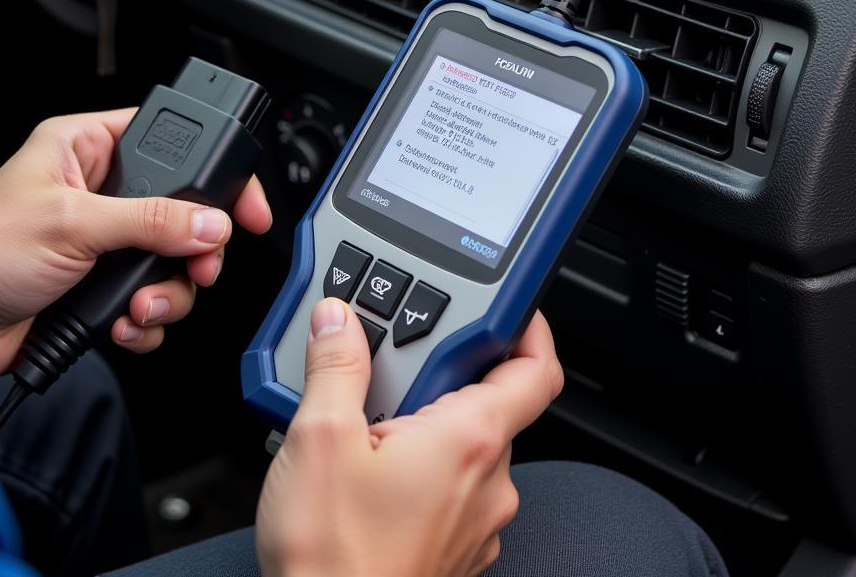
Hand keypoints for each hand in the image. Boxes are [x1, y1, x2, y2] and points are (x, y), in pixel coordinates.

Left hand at [0, 110, 271, 395]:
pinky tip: (121, 323)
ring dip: (167, 293)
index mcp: (86, 147)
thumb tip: (209, 222)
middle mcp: (100, 190)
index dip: (213, 171)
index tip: (244, 204)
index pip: (171, 143)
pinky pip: (151, 298)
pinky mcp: (101, 285)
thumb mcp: (75, 223)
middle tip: (198, 266)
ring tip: (140, 306)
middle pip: (183, 211)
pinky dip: (145, 319)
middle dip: (193, 250)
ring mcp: (103, 241)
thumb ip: (152, 220)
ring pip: (172, 262)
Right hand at [256, 299, 562, 576]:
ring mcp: (476, 520)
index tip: (505, 305)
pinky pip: (451, 484)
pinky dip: (420, 463)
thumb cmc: (333, 561)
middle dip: (439, 374)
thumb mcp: (318, 439)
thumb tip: (339, 321)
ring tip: (362, 422)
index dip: (527, 326)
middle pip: (488, 398)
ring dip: (424, 420)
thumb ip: (335, 366)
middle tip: (384, 369)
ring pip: (465, 443)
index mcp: (470, 439)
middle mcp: (489, 481)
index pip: (537, 368)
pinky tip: (368, 468)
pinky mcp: (454, 545)